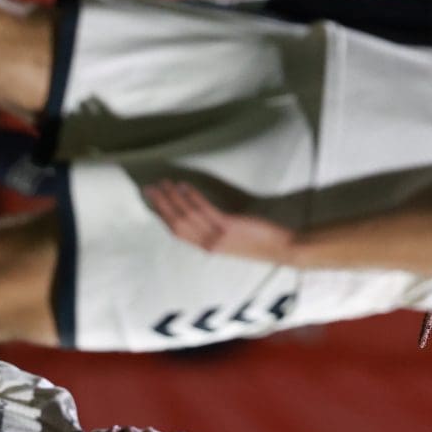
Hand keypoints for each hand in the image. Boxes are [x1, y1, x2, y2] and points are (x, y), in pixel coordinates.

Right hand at [144, 181, 296, 262]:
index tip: (152, 201)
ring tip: (165, 183)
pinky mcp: (228, 227)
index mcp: (207, 248)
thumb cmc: (259, 242)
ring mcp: (217, 237)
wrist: (281, 248)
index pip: (177, 233)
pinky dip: (192, 197)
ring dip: (173, 198)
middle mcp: (208, 245)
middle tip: (149, 188)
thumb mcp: (232, 240)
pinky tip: (185, 186)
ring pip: (187, 216)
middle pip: (177, 224)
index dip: (162, 216)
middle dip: (161, 205)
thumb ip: (214, 232)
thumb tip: (200, 214)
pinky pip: (204, 210)